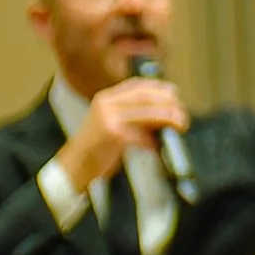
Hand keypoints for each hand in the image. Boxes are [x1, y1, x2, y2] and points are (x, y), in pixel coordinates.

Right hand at [56, 73, 187, 191]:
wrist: (72, 168)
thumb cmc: (92, 151)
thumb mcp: (109, 125)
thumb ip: (130, 117)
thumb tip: (159, 117)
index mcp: (105, 99)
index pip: (137, 85)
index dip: (158, 88)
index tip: (174, 94)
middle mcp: (107, 104)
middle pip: (145, 95)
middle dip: (167, 102)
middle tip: (181, 112)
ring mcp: (110, 118)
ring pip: (147, 112)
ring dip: (167, 117)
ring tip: (180, 124)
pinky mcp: (114, 135)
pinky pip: (141, 135)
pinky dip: (152, 141)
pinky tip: (156, 147)